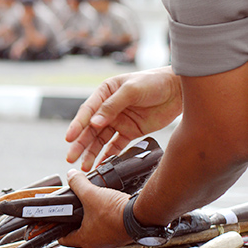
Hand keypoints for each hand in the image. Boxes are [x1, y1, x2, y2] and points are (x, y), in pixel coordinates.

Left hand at [58, 169, 131, 247]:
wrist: (141, 215)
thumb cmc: (116, 212)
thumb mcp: (91, 194)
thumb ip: (78, 184)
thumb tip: (71, 176)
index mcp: (84, 239)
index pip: (63, 238)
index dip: (57, 229)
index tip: (55, 222)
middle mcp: (96, 243)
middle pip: (78, 234)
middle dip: (74, 222)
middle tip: (71, 211)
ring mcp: (109, 241)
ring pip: (93, 231)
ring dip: (90, 221)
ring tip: (89, 208)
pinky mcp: (119, 236)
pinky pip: (107, 229)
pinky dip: (103, 220)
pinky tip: (105, 209)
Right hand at [65, 66, 181, 170]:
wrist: (179, 90)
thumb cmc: (154, 82)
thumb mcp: (131, 90)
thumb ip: (112, 106)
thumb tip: (94, 123)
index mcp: (104, 93)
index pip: (87, 111)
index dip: (77, 125)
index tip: (69, 138)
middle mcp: (108, 108)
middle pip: (90, 129)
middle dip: (80, 144)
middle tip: (71, 157)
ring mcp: (119, 121)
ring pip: (101, 140)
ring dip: (92, 153)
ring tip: (84, 166)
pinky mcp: (130, 131)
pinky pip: (116, 146)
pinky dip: (108, 156)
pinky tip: (101, 165)